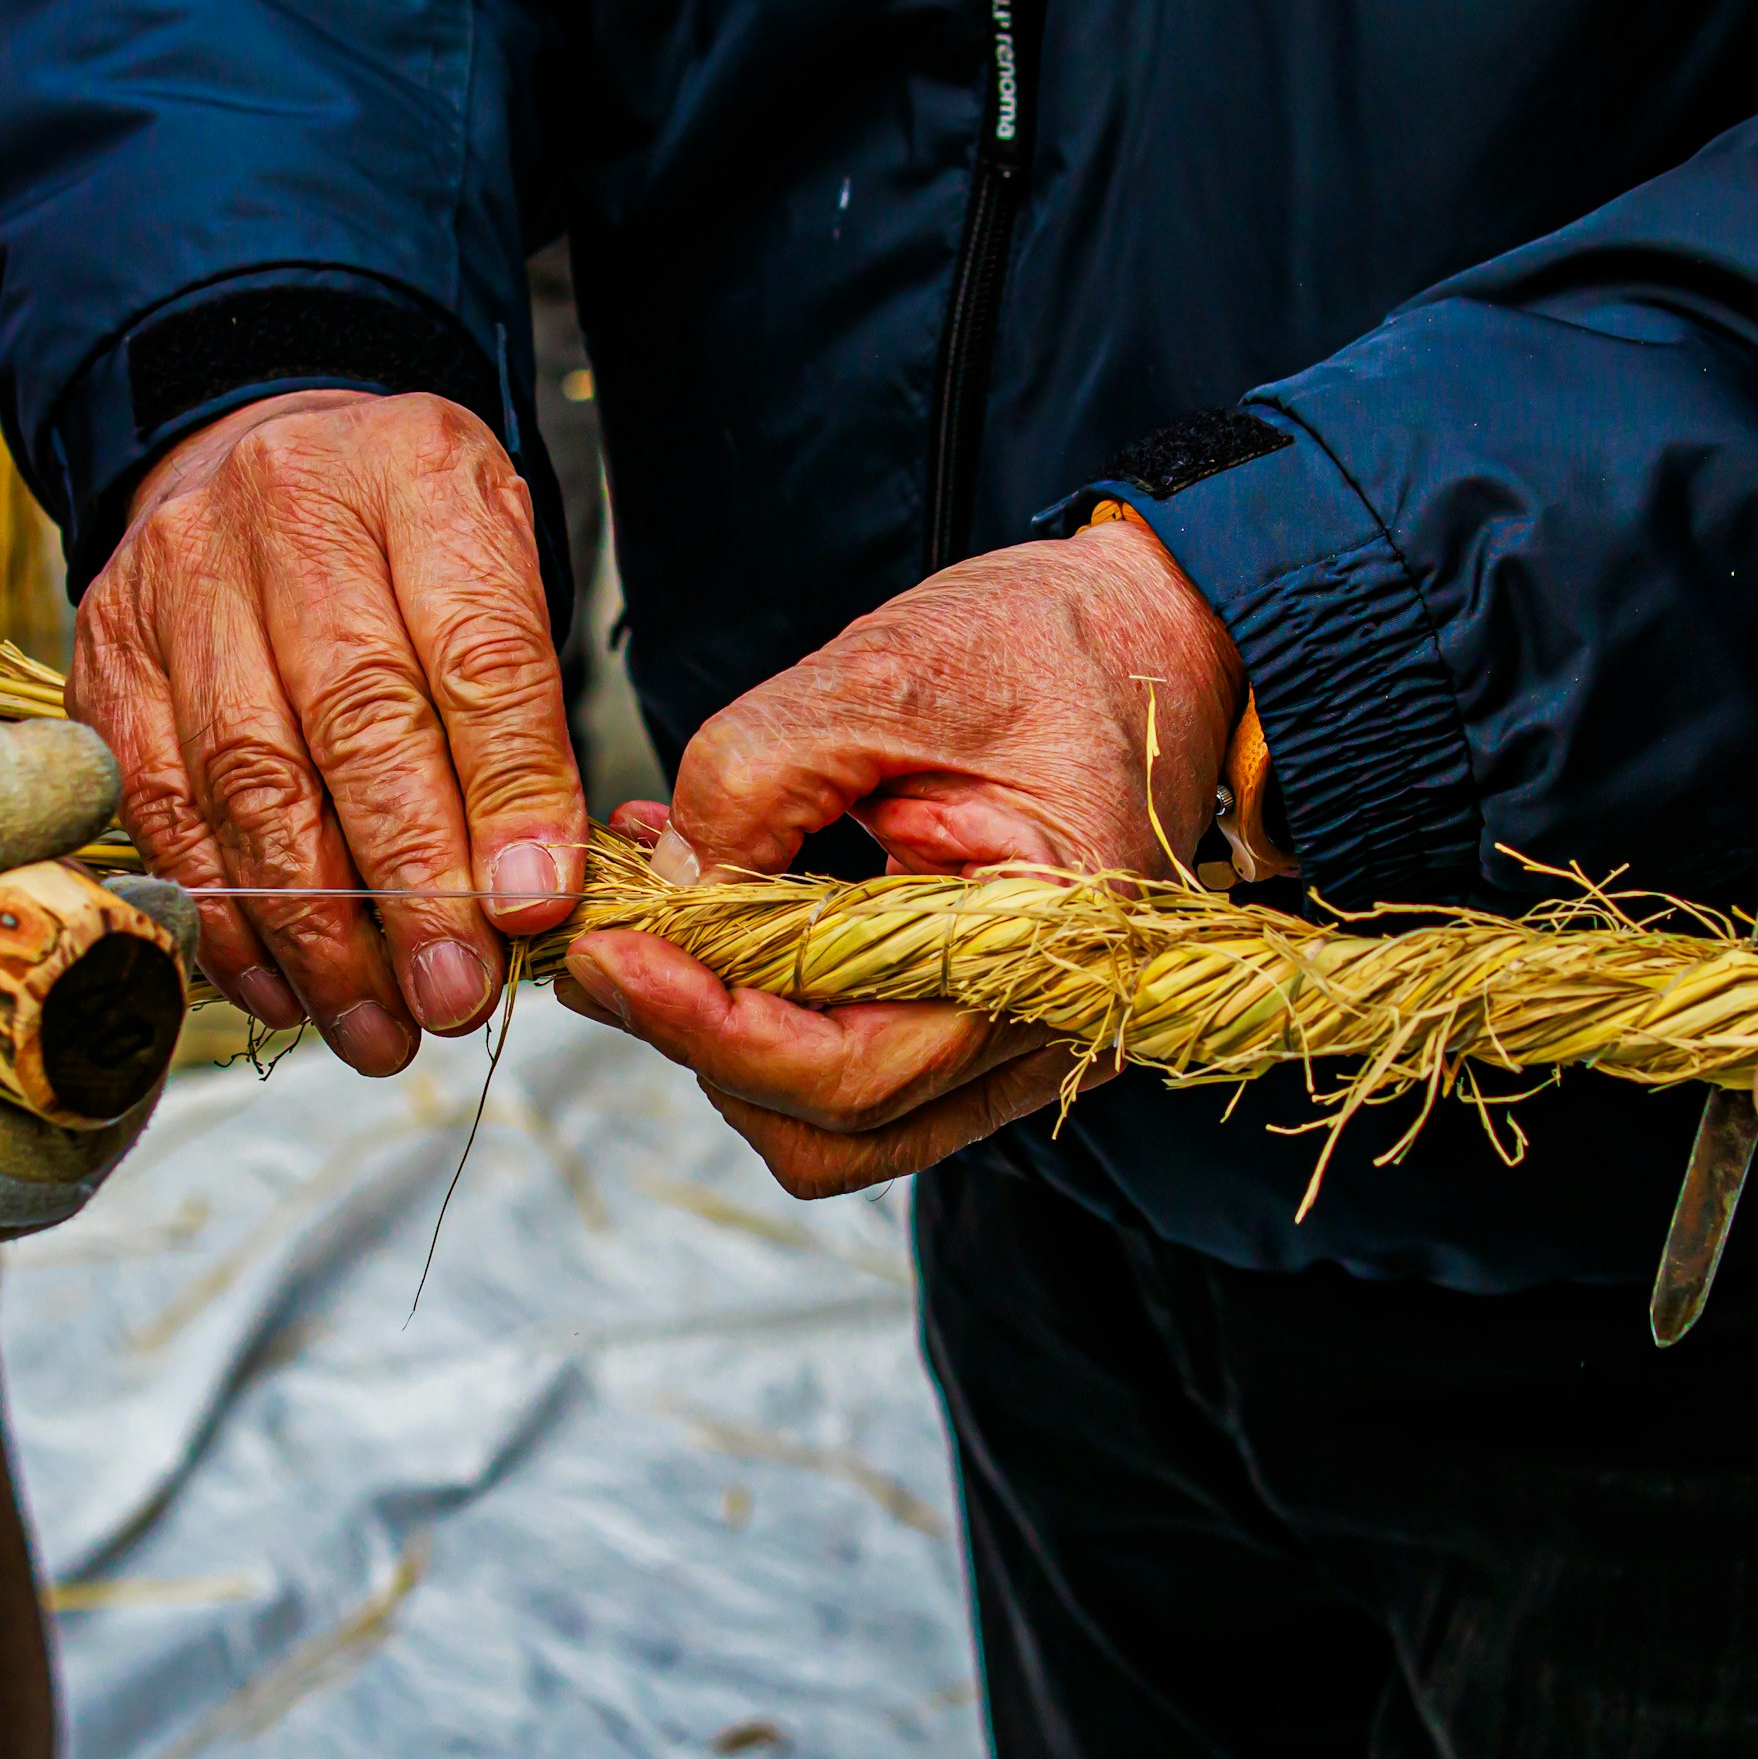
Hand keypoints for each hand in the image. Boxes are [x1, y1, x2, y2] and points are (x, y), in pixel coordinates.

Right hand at [75, 390, 586, 1075]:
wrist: (252, 451)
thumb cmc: (399, 539)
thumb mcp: (497, 571)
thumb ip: (523, 718)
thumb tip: (527, 895)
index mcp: (415, 474)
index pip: (476, 649)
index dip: (508, 793)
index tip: (531, 910)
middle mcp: (284, 510)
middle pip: (353, 722)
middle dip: (409, 886)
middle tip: (453, 996)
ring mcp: (176, 579)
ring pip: (246, 779)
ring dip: (315, 928)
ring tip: (377, 1025)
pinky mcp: (104, 654)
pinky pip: (160, 807)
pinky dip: (224, 915)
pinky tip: (280, 986)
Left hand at [558, 516, 1241, 1199]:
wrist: (1156, 631)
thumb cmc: (1051, 643)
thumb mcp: (887, 674)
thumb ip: (760, 777)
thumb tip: (675, 882)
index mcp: (1047, 956)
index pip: (852, 1069)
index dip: (709, 1024)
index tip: (610, 951)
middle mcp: (1042, 1031)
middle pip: (834, 1127)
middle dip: (700, 1043)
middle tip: (601, 949)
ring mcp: (1012, 1037)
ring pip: (836, 1118)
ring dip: (724, 1036)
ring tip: (644, 921)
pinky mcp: (975, 1013)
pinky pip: (855, 1055)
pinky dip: (765, 1005)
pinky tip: (705, 906)